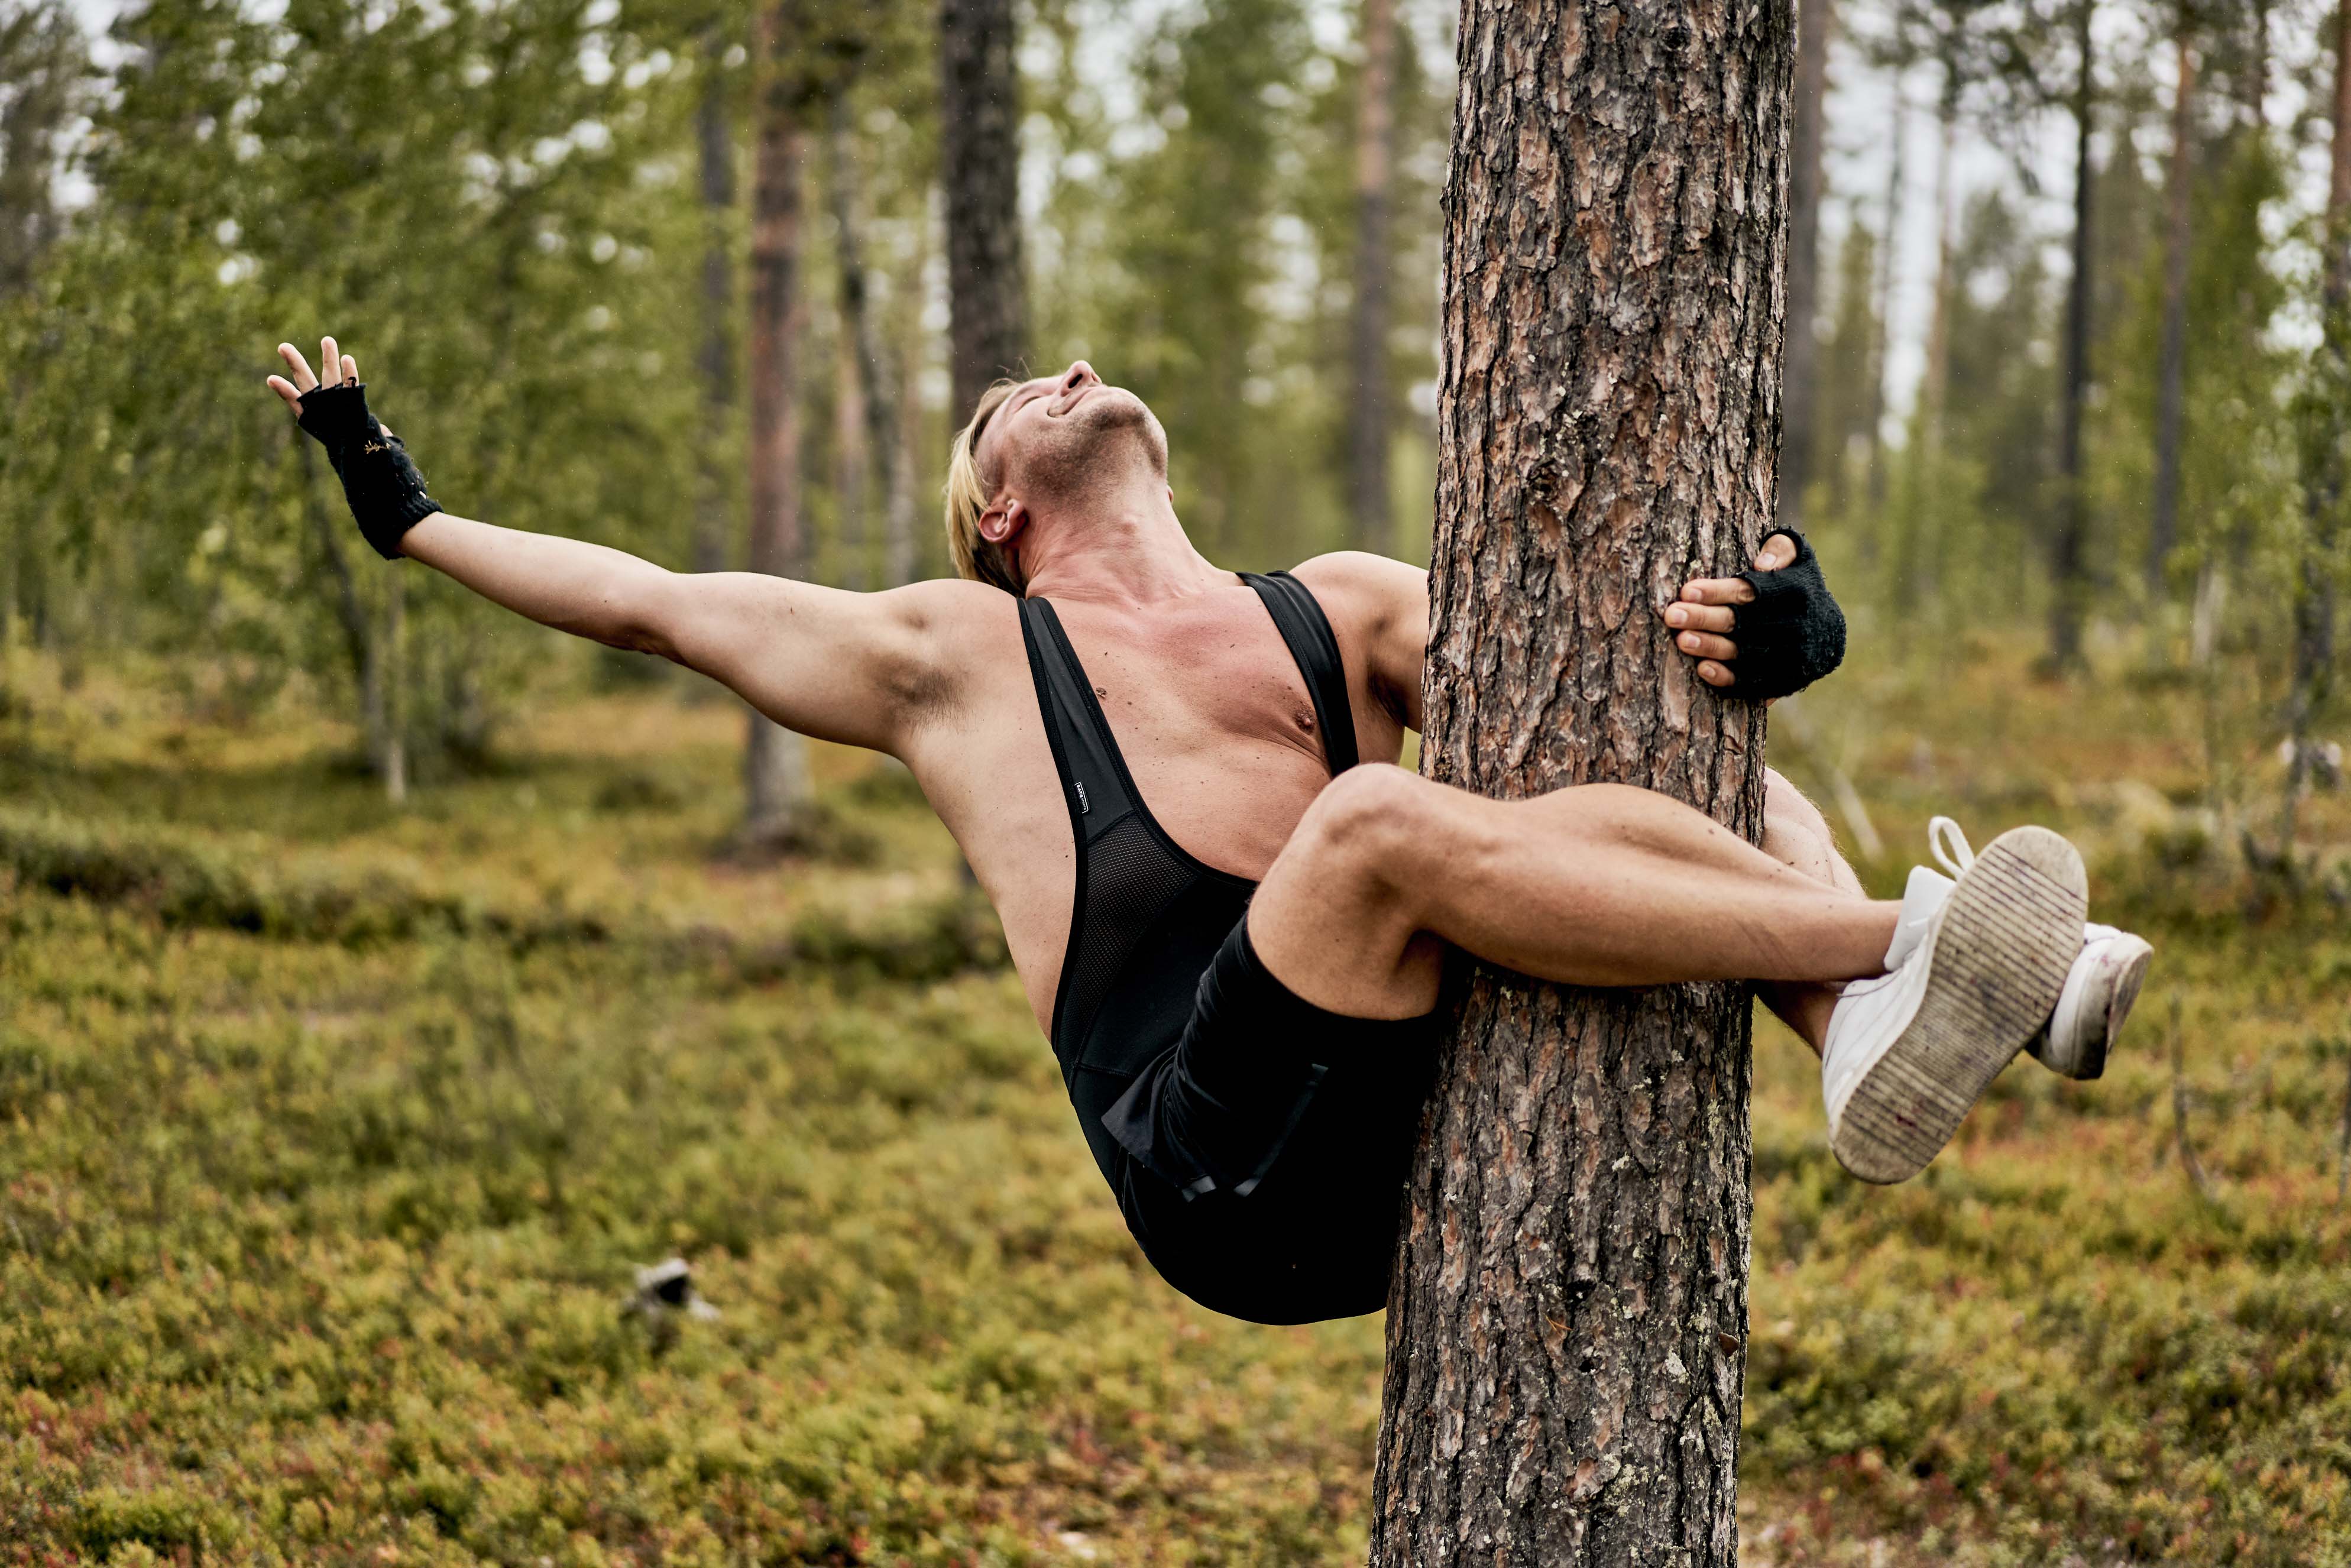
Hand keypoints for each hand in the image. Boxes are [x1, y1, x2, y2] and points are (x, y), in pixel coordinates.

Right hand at [267, 332, 440, 558]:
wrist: (382, 496)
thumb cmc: (374, 484)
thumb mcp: (367, 461)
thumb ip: (371, 444)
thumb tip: (385, 438)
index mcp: (327, 435)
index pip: (303, 413)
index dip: (288, 395)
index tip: (270, 379)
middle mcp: (330, 425)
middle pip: (309, 392)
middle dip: (296, 368)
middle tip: (283, 345)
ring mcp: (342, 420)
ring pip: (331, 384)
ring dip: (328, 360)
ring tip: (327, 338)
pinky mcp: (357, 417)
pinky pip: (353, 393)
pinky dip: (350, 376)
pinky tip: (348, 357)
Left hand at [1659, 532, 1798, 688]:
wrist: (1826, 633)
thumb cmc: (1797, 587)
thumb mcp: (1798, 558)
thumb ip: (1781, 550)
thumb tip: (1762, 563)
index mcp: (1793, 592)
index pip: (1749, 592)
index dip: (1717, 592)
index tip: (1687, 591)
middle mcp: (1793, 625)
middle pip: (1740, 622)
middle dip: (1703, 619)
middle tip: (1672, 616)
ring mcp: (1788, 655)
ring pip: (1742, 652)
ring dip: (1710, 647)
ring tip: (1681, 640)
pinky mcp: (1783, 680)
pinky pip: (1751, 682)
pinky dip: (1727, 678)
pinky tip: (1703, 669)